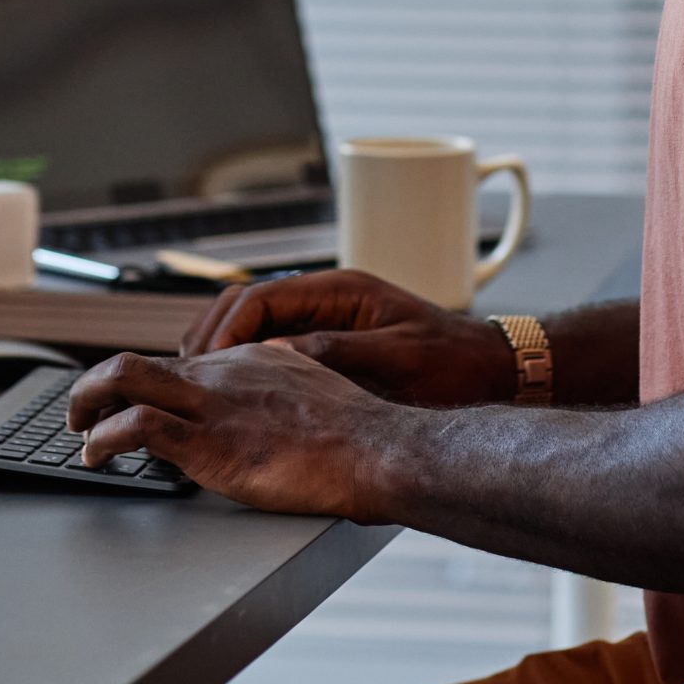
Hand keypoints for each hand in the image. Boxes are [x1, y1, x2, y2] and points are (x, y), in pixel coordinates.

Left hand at [64, 344, 408, 518]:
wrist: (374, 449)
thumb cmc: (359, 435)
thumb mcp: (317, 392)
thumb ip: (285, 389)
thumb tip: (273, 405)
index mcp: (248, 360)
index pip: (181, 361)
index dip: (147, 383)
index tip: (134, 401)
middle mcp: (222, 372)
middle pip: (137, 361)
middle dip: (96, 384)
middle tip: (82, 410)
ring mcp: (211, 405)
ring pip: (123, 378)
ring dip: (86, 403)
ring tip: (76, 430)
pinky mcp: (207, 442)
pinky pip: (136, 427)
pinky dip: (103, 439)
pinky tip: (95, 456)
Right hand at [181, 269, 514, 407]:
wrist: (496, 372)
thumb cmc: (456, 366)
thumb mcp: (397, 361)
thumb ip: (338, 354)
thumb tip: (280, 355)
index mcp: (343, 290)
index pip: (260, 297)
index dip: (225, 330)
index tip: (205, 365)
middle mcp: (330, 298)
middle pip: (248, 305)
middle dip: (213, 337)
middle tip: (188, 376)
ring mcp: (329, 320)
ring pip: (256, 325)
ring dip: (226, 351)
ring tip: (201, 386)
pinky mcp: (333, 345)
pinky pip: (276, 346)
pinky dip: (249, 363)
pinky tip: (236, 392)